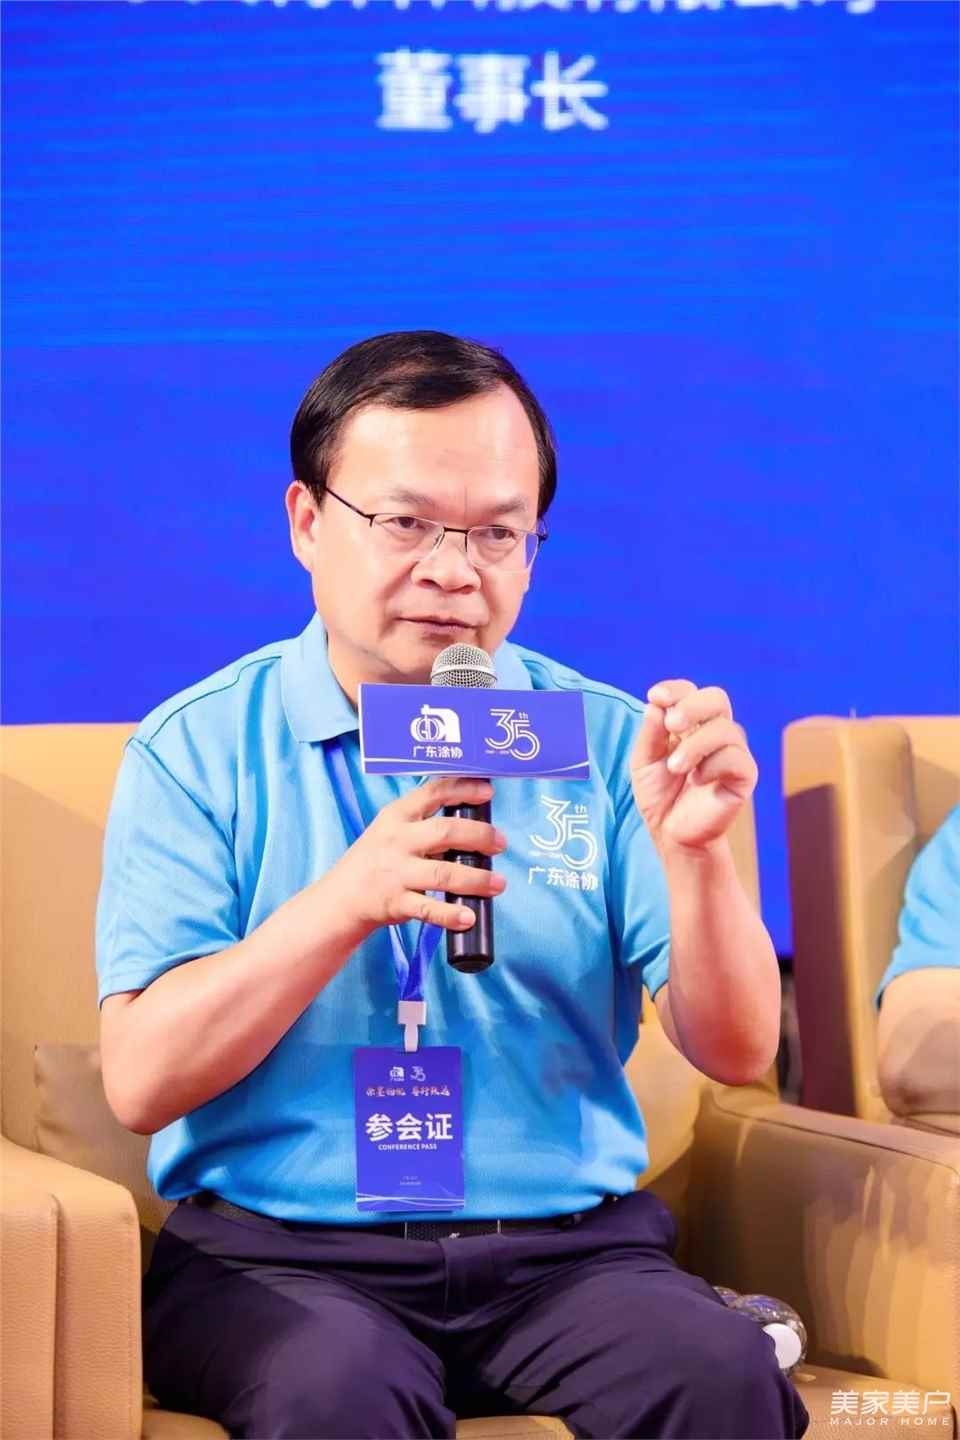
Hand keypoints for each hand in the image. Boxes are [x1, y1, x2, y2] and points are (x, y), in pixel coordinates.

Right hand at [333, 775, 506, 935]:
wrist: (340, 898)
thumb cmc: (375, 860)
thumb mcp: (391, 830)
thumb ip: (424, 823)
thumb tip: (473, 820)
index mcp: (397, 816)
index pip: (433, 792)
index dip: (464, 789)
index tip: (488, 792)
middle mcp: (397, 840)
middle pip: (445, 831)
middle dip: (479, 836)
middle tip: (500, 844)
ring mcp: (396, 872)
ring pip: (444, 873)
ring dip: (477, 879)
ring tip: (499, 883)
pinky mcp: (396, 902)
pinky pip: (428, 908)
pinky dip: (451, 914)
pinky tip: (469, 916)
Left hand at [629, 680, 757, 855]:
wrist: (672, 833)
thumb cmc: (659, 795)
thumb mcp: (643, 761)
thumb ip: (650, 734)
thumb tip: (655, 705)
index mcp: (689, 723)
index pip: (689, 692)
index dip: (675, 689)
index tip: (655, 696)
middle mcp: (714, 732)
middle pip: (717, 698)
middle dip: (692, 706)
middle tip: (671, 724)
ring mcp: (732, 751)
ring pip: (725, 729)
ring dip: (695, 745)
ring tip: (675, 767)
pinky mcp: (744, 774)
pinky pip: (736, 758)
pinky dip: (712, 766)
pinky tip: (698, 781)